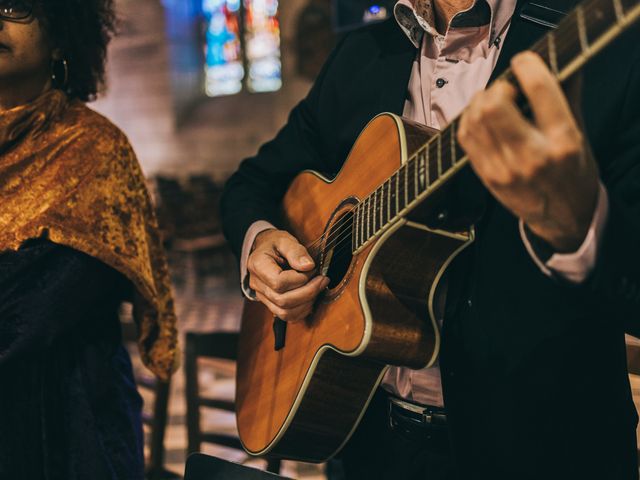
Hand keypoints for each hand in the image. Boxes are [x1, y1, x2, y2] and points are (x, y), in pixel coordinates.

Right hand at [248, 229, 329, 321]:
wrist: (266, 249)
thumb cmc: (275, 244)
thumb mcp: (285, 240)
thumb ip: (296, 251)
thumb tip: (308, 266)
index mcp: (258, 266)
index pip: (279, 282)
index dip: (300, 279)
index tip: (312, 268)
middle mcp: (257, 284)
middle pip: (283, 300)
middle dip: (308, 292)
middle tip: (323, 279)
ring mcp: (263, 296)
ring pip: (285, 312)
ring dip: (307, 303)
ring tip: (319, 287)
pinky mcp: (271, 304)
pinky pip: (287, 316)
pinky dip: (302, 310)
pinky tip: (311, 297)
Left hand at [457, 51, 599, 251]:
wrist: (563, 218)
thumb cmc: (574, 175)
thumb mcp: (581, 135)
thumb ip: (569, 96)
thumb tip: (562, 59)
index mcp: (563, 142)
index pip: (540, 90)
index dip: (527, 65)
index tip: (525, 60)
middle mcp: (532, 156)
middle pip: (495, 105)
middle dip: (498, 86)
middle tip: (506, 88)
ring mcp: (504, 169)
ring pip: (474, 120)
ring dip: (480, 101)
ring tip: (492, 101)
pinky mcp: (487, 177)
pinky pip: (466, 138)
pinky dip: (469, 120)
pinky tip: (481, 117)